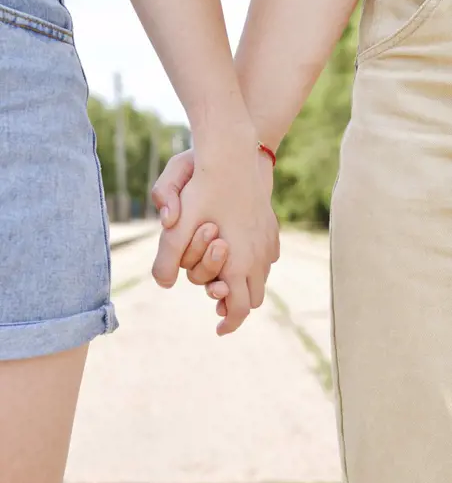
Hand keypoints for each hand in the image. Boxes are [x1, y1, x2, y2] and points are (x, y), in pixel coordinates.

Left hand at [151, 133, 278, 335]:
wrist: (233, 154)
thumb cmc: (202, 188)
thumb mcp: (177, 225)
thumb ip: (167, 259)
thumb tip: (163, 284)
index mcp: (239, 262)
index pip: (241, 309)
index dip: (230, 323)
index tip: (218, 328)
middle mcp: (259, 256)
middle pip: (256, 297)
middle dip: (238, 305)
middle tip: (219, 304)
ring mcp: (268, 240)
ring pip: (263, 275)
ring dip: (247, 282)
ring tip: (226, 279)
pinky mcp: (270, 225)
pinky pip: (268, 254)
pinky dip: (255, 262)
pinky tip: (239, 252)